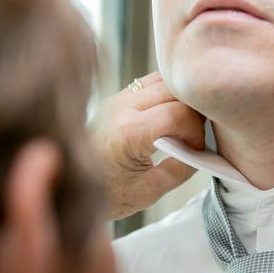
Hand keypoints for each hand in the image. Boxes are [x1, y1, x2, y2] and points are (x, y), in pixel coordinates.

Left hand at [90, 72, 204, 219]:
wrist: (71, 182)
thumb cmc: (107, 191)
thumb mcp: (149, 191)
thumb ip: (180, 170)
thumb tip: (202, 153)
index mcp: (127, 134)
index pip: (179, 116)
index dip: (196, 132)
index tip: (196, 150)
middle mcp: (121, 108)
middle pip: (175, 92)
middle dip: (194, 113)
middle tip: (195, 137)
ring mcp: (119, 98)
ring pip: (165, 81)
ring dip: (182, 100)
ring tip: (185, 126)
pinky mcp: (119, 96)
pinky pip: (153, 82)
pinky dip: (169, 94)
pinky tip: (171, 115)